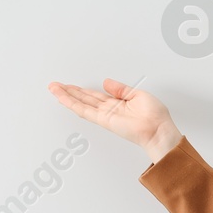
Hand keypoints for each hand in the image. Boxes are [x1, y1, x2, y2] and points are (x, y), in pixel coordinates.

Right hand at [48, 78, 181, 159]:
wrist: (158, 130)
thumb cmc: (155, 117)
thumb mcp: (138, 94)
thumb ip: (120, 89)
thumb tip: (106, 82)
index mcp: (117, 103)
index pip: (95, 95)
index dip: (82, 90)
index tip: (70, 85)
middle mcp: (109, 110)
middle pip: (84, 99)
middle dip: (69, 92)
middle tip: (55, 85)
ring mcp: (104, 115)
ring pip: (80, 103)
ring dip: (66, 96)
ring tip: (53, 88)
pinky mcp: (103, 119)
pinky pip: (84, 110)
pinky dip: (72, 103)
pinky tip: (62, 98)